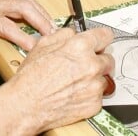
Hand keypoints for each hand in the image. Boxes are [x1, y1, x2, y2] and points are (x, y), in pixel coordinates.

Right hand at [0, 27, 114, 133]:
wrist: (29, 103)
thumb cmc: (33, 75)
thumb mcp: (42, 45)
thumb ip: (62, 35)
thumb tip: (71, 33)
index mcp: (80, 47)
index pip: (105, 35)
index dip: (102, 36)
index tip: (101, 38)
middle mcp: (92, 65)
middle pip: (108, 58)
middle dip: (97, 58)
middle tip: (82, 61)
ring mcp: (95, 86)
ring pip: (104, 77)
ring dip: (94, 76)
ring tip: (74, 78)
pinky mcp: (95, 104)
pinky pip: (99, 94)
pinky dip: (89, 91)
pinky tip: (73, 90)